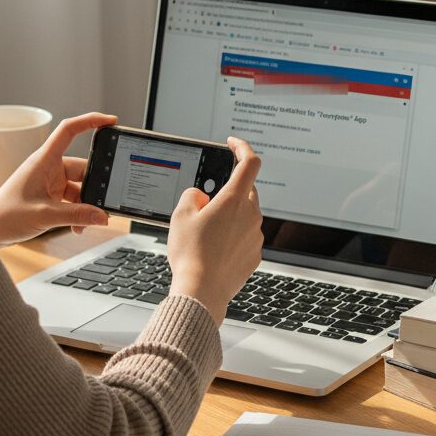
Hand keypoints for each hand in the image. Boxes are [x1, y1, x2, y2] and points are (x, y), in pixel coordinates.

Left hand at [0, 113, 116, 245]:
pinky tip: (78, 226)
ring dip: (86, 204)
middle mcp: (49, 167)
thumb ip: (77, 215)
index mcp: (44, 160)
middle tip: (105, 201)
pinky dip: (78, 212)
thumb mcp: (45, 215)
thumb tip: (102, 216)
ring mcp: (50, 181)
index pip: (69, 130)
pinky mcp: (51, 195)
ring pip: (80, 187)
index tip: (111, 121)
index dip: (91, 121)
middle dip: (95, 186)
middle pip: (83, 167)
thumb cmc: (6, 215)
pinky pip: (73, 199)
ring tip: (87, 222)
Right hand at [166, 137, 262, 323]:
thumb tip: (201, 197)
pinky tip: (213, 249)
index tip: (232, 144)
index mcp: (234, 200)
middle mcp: (251, 215)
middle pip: (247, 190)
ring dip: (230, 216)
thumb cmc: (191, 254)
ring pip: (245, 215)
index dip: (242, 148)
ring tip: (205, 232)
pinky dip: (233, 236)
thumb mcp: (180, 216)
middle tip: (207, 202)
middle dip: (229, 190)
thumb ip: (192, 196)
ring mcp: (256, 236)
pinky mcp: (255, 254)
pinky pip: (245, 236)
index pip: (249, 162)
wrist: (202, 291)